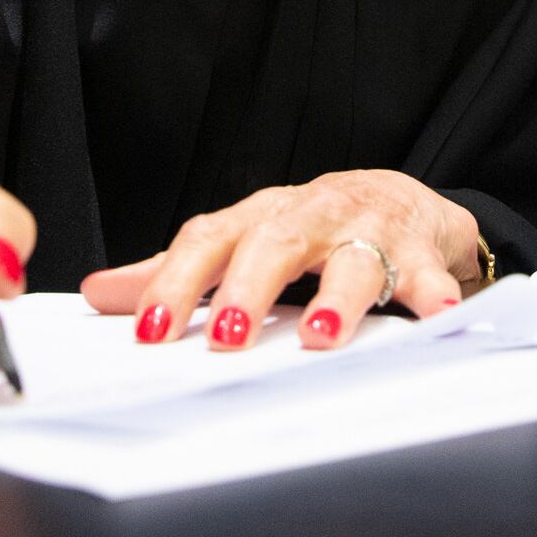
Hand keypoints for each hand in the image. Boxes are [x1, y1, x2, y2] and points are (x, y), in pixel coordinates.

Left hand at [77, 169, 481, 353]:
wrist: (405, 199)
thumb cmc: (313, 228)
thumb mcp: (245, 242)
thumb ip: (179, 271)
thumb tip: (99, 294)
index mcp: (261, 216)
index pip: (210, 239)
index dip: (177, 281)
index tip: (151, 331)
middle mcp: (311, 215)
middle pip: (274, 242)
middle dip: (249, 289)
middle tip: (227, 335)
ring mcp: (367, 228)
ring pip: (351, 257)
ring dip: (338, 296)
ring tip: (323, 336)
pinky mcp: (421, 248)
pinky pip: (428, 272)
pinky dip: (432, 292)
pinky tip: (437, 315)